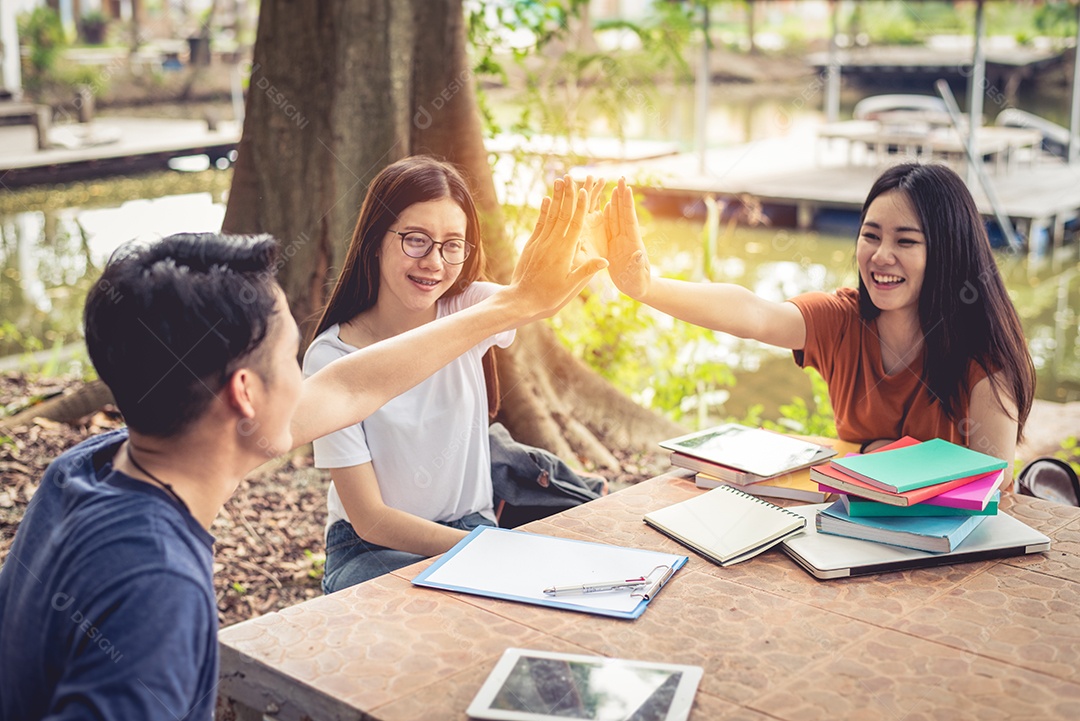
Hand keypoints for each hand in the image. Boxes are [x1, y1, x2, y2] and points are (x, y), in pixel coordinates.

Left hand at [507, 175, 607, 321]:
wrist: (521, 301)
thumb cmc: (549, 297)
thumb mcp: (571, 287)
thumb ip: (587, 271)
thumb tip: (606, 260)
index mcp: (565, 252)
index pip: (575, 225)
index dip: (580, 207)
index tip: (585, 191)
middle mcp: (552, 243)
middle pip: (562, 214)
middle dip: (568, 194)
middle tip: (571, 176)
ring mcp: (540, 243)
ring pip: (551, 215)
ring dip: (556, 197)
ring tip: (560, 180)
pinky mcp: (531, 245)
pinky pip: (539, 224)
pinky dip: (544, 210)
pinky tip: (546, 199)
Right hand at [602, 177, 650, 299]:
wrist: (637, 289)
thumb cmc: (638, 284)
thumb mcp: (638, 275)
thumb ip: (637, 265)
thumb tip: (638, 253)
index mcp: (632, 242)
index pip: (628, 219)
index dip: (626, 204)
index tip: (626, 187)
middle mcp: (626, 238)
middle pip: (622, 213)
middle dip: (621, 196)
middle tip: (620, 178)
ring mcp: (619, 241)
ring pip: (615, 218)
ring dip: (614, 202)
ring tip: (612, 187)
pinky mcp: (613, 245)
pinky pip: (609, 228)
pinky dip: (608, 216)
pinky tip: (605, 206)